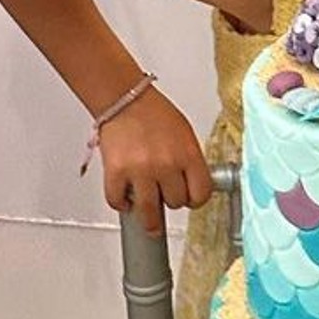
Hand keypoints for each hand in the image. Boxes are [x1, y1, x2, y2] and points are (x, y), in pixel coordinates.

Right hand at [95, 87, 212, 237]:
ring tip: (149, 220)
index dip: (195, 199)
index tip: (190, 199)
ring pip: (149, 212)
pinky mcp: (116, 173)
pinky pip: (118, 202)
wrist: (125, 98)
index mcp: (188, 154)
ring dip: (149, 218)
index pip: (202, 194)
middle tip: (164, 194)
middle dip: (170, 200)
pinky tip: (125, 199)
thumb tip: (194, 185)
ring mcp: (140, 170)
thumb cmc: (154, 113)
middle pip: (176, 203)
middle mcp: (166, 164)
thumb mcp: (185, 134)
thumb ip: (190, 161)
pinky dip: (121, 204)